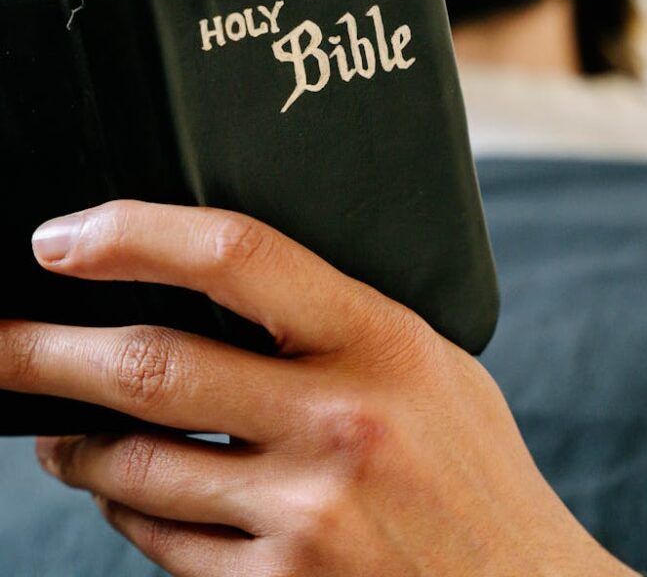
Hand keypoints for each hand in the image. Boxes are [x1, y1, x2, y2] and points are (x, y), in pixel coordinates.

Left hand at [0, 201, 634, 576]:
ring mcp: (303, 517)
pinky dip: (125, 508)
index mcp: (379, 341)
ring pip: (137, 465)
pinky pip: (161, 542)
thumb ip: (335, 324)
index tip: (62, 238)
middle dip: (42, 351)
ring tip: (51, 424)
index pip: (237, 255)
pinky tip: (123, 490)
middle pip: (151, 366)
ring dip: (74, 441)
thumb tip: (218, 284)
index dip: (135, 234)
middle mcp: (338, 424)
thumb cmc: (473, 471)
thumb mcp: (429, 364)